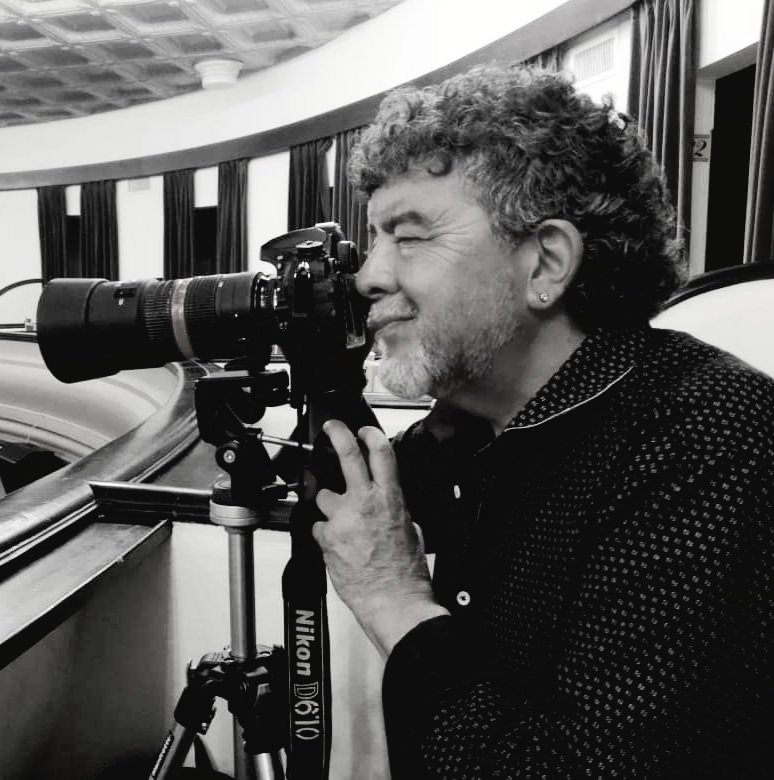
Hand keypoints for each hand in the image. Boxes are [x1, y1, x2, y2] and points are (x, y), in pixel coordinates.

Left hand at [313, 420, 448, 656]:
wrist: (394, 601)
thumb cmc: (406, 573)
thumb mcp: (411, 530)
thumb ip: (393, 509)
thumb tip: (385, 503)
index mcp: (390, 498)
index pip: (380, 453)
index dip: (370, 434)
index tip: (363, 430)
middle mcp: (364, 503)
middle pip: (347, 456)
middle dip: (338, 435)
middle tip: (332, 428)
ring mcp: (343, 519)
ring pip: (325, 497)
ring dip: (331, 506)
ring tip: (343, 524)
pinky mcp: (327, 538)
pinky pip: (320, 527)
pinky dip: (327, 534)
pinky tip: (339, 547)